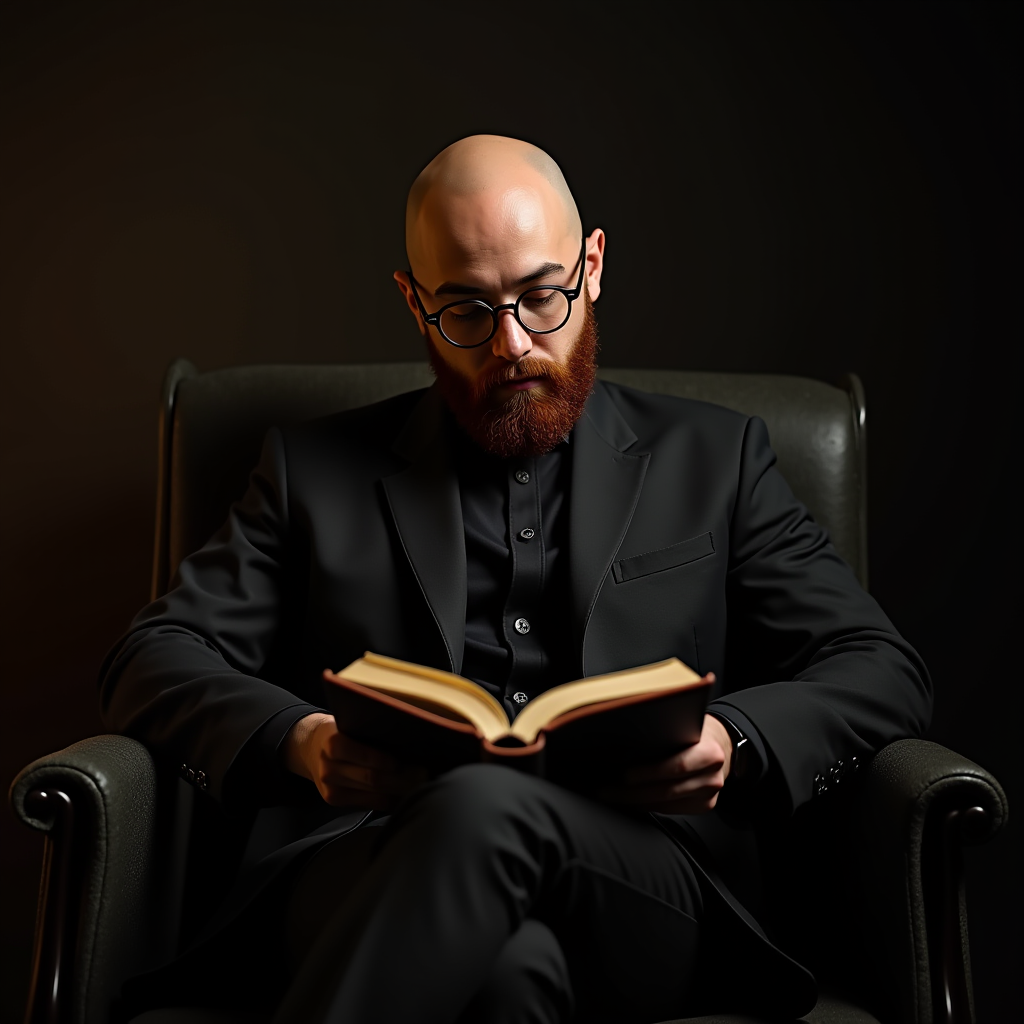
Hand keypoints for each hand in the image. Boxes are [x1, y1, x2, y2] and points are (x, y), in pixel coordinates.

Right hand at [282, 713, 428, 808]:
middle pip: (373, 778)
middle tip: (425, 772)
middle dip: (403, 777)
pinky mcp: (335, 801)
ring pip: (375, 794)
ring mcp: (331, 788)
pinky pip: (371, 804)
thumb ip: (371, 732)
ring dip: (402, 790)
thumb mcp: (349, 724)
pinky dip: (392, 799)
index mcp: (332, 742)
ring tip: (421, 782)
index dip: (388, 760)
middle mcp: (329, 768)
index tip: (412, 758)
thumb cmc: (340, 730)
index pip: (363, 754)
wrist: (310, 747)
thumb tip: (409, 740)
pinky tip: (407, 792)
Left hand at [600, 713, 732, 814]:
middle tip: (606, 790)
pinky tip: (630, 800)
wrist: (723, 744)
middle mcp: (712, 777)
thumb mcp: (687, 724)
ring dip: (635, 802)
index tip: (623, 775)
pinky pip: (670, 809)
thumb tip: (629, 741)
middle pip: (667, 790)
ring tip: (612, 796)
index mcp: (710, 753)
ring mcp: (709, 795)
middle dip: (632, 793)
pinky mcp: (703, 806)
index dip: (648, 773)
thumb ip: (667, 733)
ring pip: (665, 804)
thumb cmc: (699, 731)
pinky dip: (648, 805)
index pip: (676, 766)